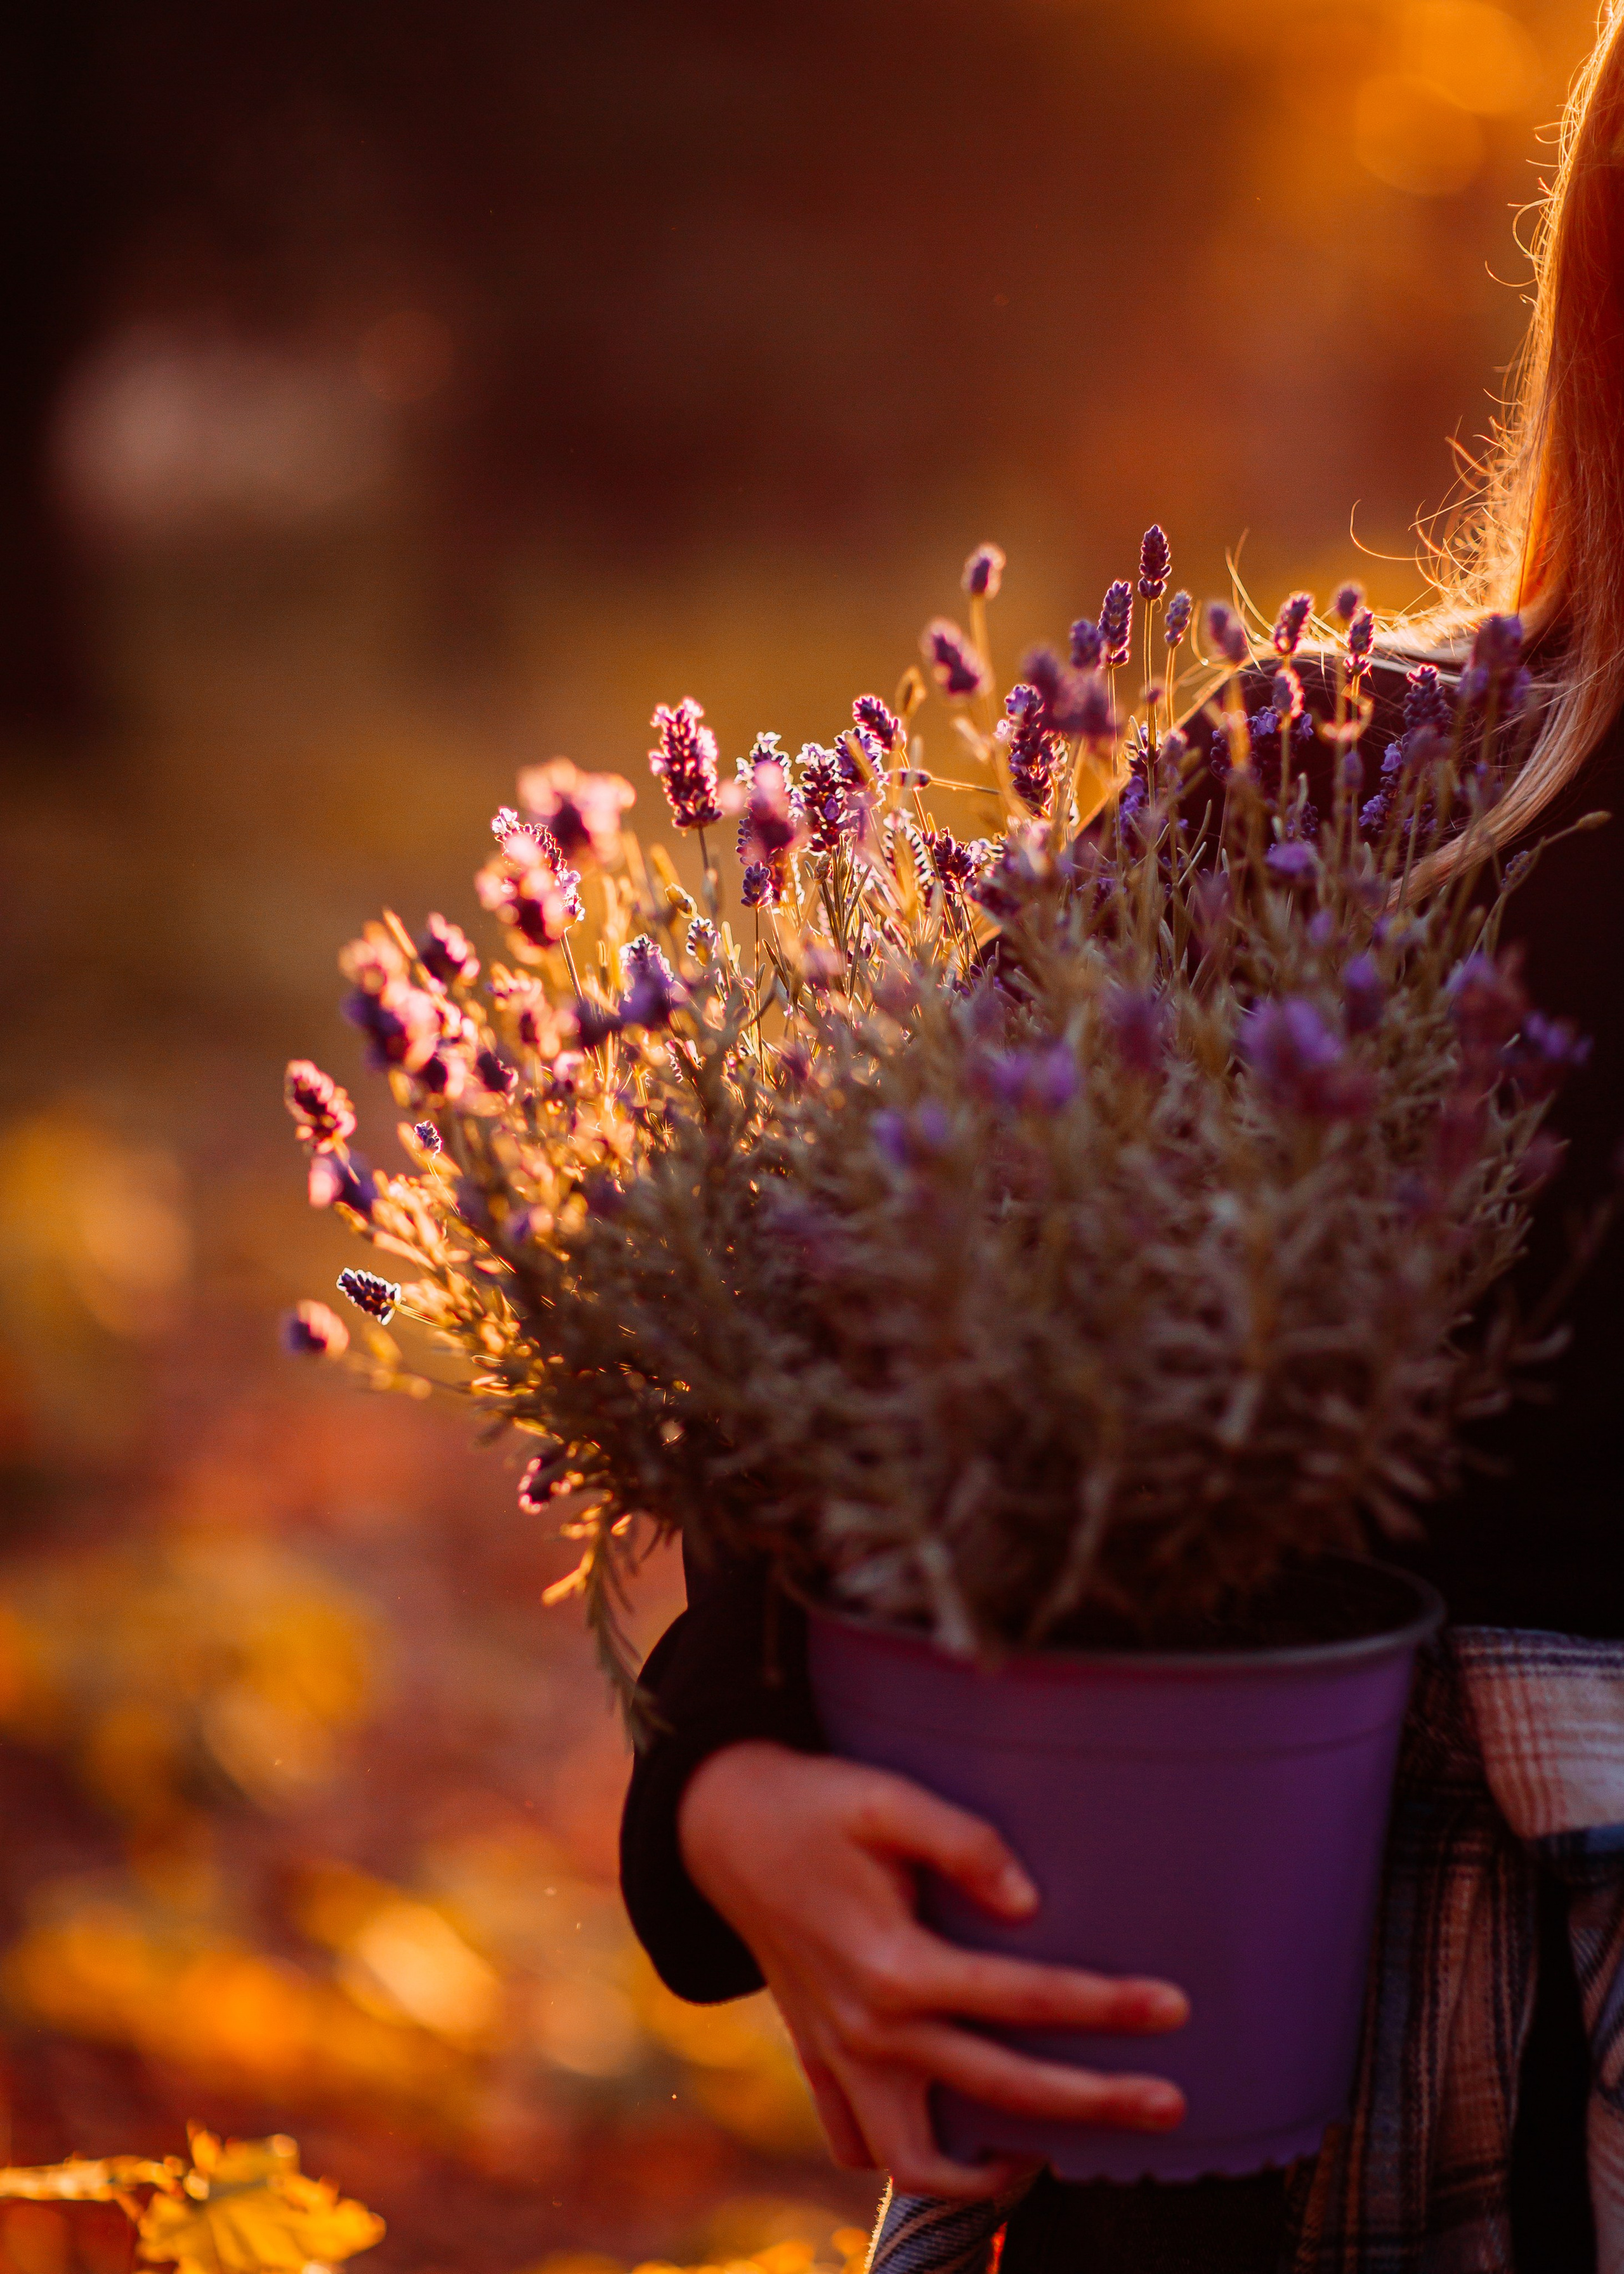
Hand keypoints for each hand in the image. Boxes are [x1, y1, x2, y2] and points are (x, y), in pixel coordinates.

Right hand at [678, 1741, 1188, 2197]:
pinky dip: (907, 2163)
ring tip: (1049, 2158)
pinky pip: (859, 2143)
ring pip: (915, 2161)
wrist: (720, 1823)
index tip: (1174, 2006)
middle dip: (1095, 2105)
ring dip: (986, 2175)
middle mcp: (870, 2030)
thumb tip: (1029, 1903)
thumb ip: (963, 1842)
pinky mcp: (817, 2056)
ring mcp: (840, 2055)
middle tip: (1172, 2104)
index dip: (1107, 2006)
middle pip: (1001, 2092)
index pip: (1026, 1999)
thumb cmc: (815, 1802)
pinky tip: (958, 2146)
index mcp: (896, 1966)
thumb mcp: (886, 1797)